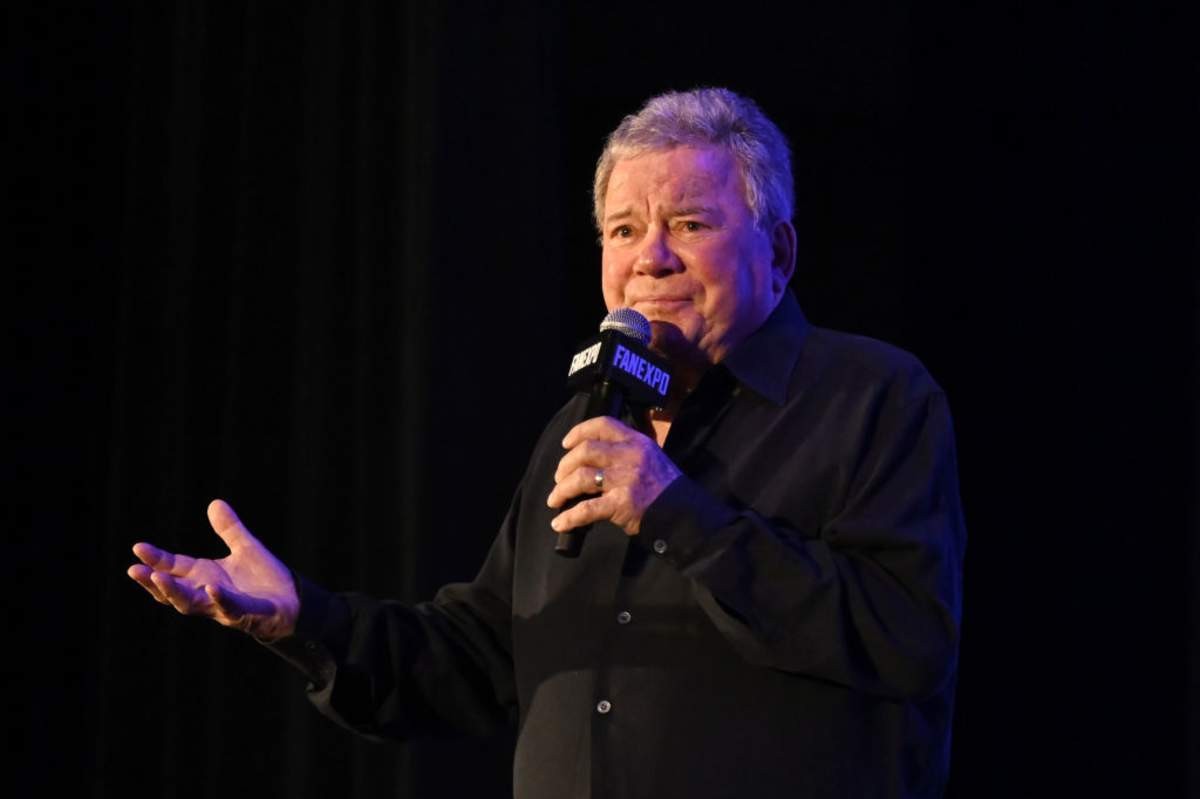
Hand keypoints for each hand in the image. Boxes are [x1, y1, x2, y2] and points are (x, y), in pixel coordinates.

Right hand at [127, 499, 299, 640]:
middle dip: (153, 582)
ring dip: (175, 593)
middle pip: (174, 591)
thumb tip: (214, 502)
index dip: (156, 559)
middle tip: (134, 570)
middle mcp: (208, 595)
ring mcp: (224, 607)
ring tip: (159, 579)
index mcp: (204, 577)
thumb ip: (229, 529)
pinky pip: (230, 608)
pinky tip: (212, 589)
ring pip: (193, 604)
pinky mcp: (247, 615)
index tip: (137, 548)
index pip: (174, 568)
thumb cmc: (265, 579)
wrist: (294, 600)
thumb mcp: (245, 547)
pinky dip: (221, 600)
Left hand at [547, 416, 681, 535]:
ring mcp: (624, 480)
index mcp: (636, 441)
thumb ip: (627, 453)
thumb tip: (593, 459)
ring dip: (561, 490)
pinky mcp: (621, 504)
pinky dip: (569, 517)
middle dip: (564, 466)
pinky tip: (560, 523)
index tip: (566, 444)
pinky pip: (586, 509)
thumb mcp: (651, 457)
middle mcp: (629, 456)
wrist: (686, 514)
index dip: (579, 431)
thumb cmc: (667, 488)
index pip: (603, 424)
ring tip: (555, 500)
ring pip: (580, 478)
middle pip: (585, 452)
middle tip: (559, 479)